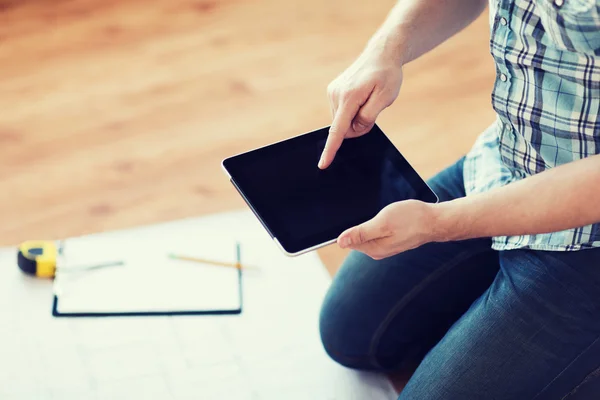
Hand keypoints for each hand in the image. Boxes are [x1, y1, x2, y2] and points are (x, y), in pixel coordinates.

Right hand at [318, 43, 403, 168]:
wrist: (381, 55)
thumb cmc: (386, 75)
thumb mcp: (385, 98)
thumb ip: (369, 116)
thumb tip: (354, 129)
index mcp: (349, 97)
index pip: (338, 130)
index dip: (331, 149)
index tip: (323, 164)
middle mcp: (336, 94)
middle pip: (344, 127)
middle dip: (358, 126)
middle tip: (374, 108)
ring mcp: (332, 92)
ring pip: (343, 121)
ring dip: (356, 117)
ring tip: (368, 98)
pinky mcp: (333, 91)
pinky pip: (341, 112)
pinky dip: (352, 111)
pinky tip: (361, 96)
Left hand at [337, 200, 438, 258]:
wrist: (435, 221)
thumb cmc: (411, 219)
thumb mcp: (382, 223)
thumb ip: (361, 233)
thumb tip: (339, 242)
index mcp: (373, 248)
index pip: (347, 241)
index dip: (345, 227)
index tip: (350, 214)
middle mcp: (377, 250)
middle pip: (356, 237)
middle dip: (356, 224)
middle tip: (367, 210)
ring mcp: (384, 246)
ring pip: (366, 232)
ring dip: (368, 222)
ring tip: (379, 213)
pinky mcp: (391, 239)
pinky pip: (376, 231)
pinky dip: (376, 222)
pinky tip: (385, 215)